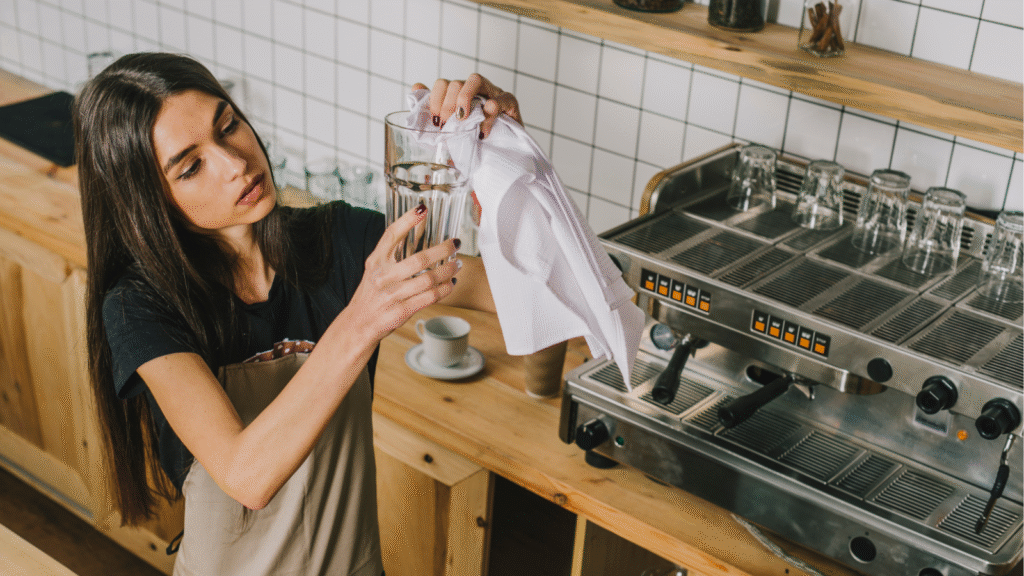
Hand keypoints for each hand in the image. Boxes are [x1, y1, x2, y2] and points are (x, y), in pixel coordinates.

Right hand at [347, 205, 460, 340]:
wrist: (358, 324)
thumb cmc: (371, 294)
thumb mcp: (375, 269)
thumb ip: (393, 253)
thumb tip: (419, 229)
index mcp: (375, 261)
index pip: (392, 235)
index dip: (408, 220)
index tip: (423, 209)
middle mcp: (383, 276)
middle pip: (419, 259)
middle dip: (443, 249)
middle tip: (456, 244)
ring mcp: (392, 295)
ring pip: (429, 279)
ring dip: (448, 270)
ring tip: (457, 264)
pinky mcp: (401, 311)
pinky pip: (430, 297)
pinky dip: (445, 289)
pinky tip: (451, 283)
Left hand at [412, 73, 521, 138]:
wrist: (503, 159)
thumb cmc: (476, 143)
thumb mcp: (452, 131)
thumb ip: (435, 112)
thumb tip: (416, 87)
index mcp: (460, 96)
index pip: (442, 84)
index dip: (435, 100)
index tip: (434, 121)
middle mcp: (475, 90)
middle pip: (456, 82)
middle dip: (447, 105)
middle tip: (445, 125)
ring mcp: (493, 93)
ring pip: (475, 79)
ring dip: (464, 98)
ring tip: (461, 120)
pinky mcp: (510, 103)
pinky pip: (498, 100)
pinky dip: (488, 115)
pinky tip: (483, 132)